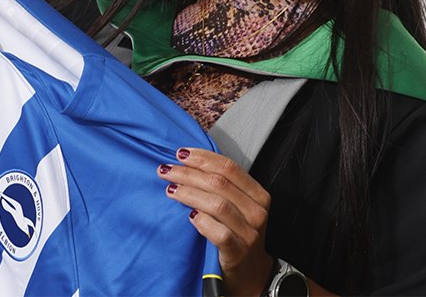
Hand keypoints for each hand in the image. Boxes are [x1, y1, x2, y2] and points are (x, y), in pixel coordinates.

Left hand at [160, 148, 274, 295]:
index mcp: (258, 195)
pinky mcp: (238, 252)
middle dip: (189, 173)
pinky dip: (202, 222)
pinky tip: (189, 217)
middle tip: (167, 171)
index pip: (230, 167)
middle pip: (220, 183)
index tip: (181, 153)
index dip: (203, 158)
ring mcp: (249, 233)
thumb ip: (221, 188)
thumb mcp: (238, 208)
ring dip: (190, 194)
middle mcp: (257, 211)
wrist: (249, 272)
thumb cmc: (238, 235)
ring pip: (218, 205)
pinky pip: (219, 233)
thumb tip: (187, 165)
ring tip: (171, 190)